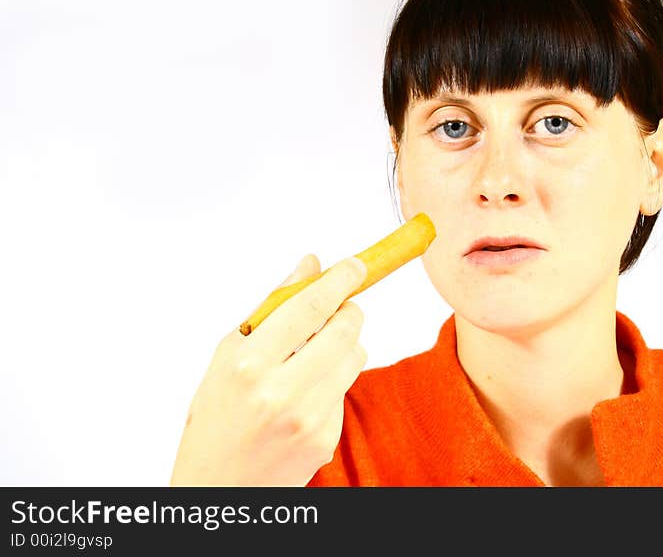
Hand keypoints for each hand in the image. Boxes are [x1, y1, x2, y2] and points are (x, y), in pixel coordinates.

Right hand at [170, 254, 367, 485]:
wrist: (218, 487)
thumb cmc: (217, 416)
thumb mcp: (228, 356)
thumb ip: (272, 308)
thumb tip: (310, 266)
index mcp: (248, 364)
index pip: (308, 308)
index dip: (339, 280)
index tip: (355, 265)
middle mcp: (280, 392)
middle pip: (343, 330)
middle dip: (349, 310)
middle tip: (341, 307)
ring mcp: (307, 419)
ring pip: (354, 357)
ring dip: (345, 345)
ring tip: (316, 354)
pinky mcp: (325, 440)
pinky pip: (346, 391)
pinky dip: (334, 382)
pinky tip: (307, 395)